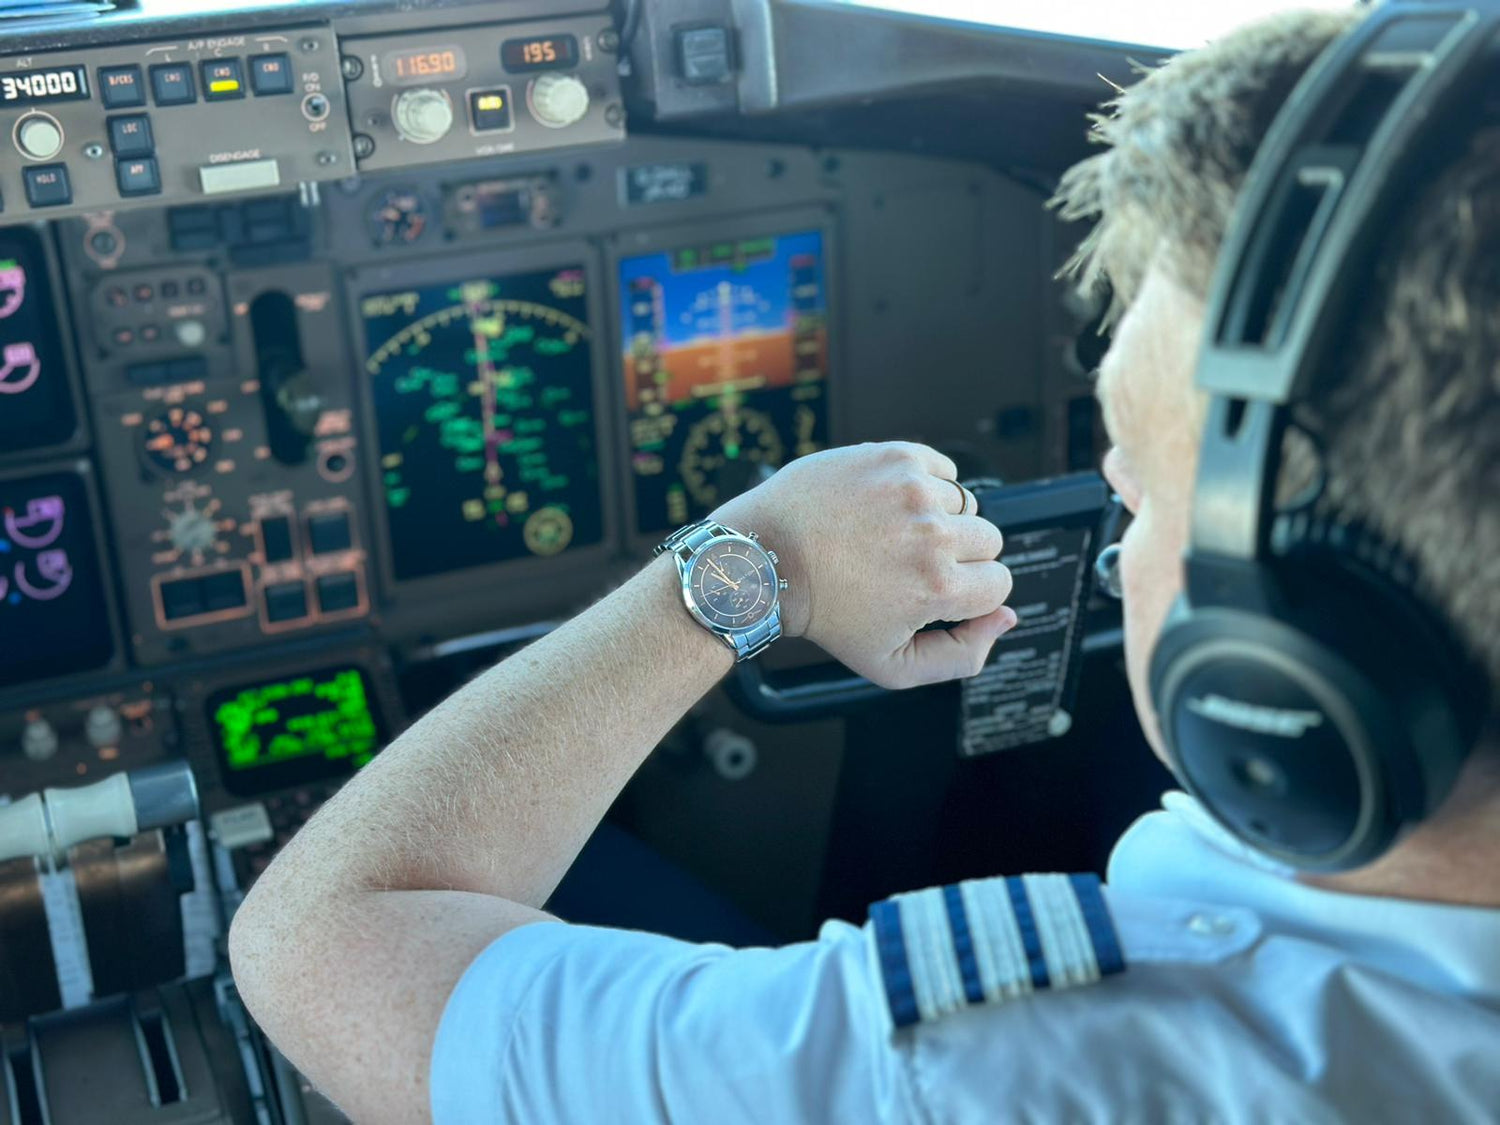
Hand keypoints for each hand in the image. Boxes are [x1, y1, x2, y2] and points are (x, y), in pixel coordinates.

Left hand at [713, 442, 1015, 688]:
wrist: (767, 559)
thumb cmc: (826, 614)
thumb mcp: (891, 665)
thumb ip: (962, 656)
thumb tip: (1006, 618)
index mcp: (938, 588)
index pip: (999, 583)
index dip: (969, 592)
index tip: (932, 590)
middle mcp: (932, 536)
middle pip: (988, 541)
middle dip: (957, 555)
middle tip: (906, 563)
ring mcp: (914, 490)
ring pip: (965, 503)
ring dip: (938, 518)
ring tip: (890, 533)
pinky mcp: (896, 457)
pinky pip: (942, 468)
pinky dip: (924, 484)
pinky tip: (888, 504)